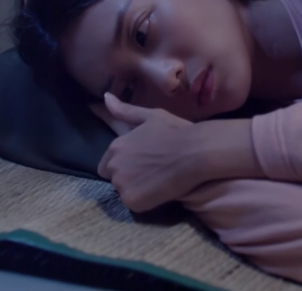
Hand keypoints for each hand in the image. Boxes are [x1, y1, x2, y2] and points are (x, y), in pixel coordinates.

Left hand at [90, 93, 197, 211]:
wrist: (195, 152)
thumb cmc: (176, 132)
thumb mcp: (151, 116)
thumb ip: (125, 111)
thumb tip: (105, 97)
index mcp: (116, 146)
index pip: (106, 165)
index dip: (125, 165)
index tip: (142, 164)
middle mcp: (114, 166)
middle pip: (115, 179)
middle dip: (129, 177)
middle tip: (152, 172)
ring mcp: (122, 185)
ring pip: (124, 192)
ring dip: (137, 189)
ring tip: (158, 181)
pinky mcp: (132, 201)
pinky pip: (134, 204)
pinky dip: (145, 200)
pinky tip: (161, 191)